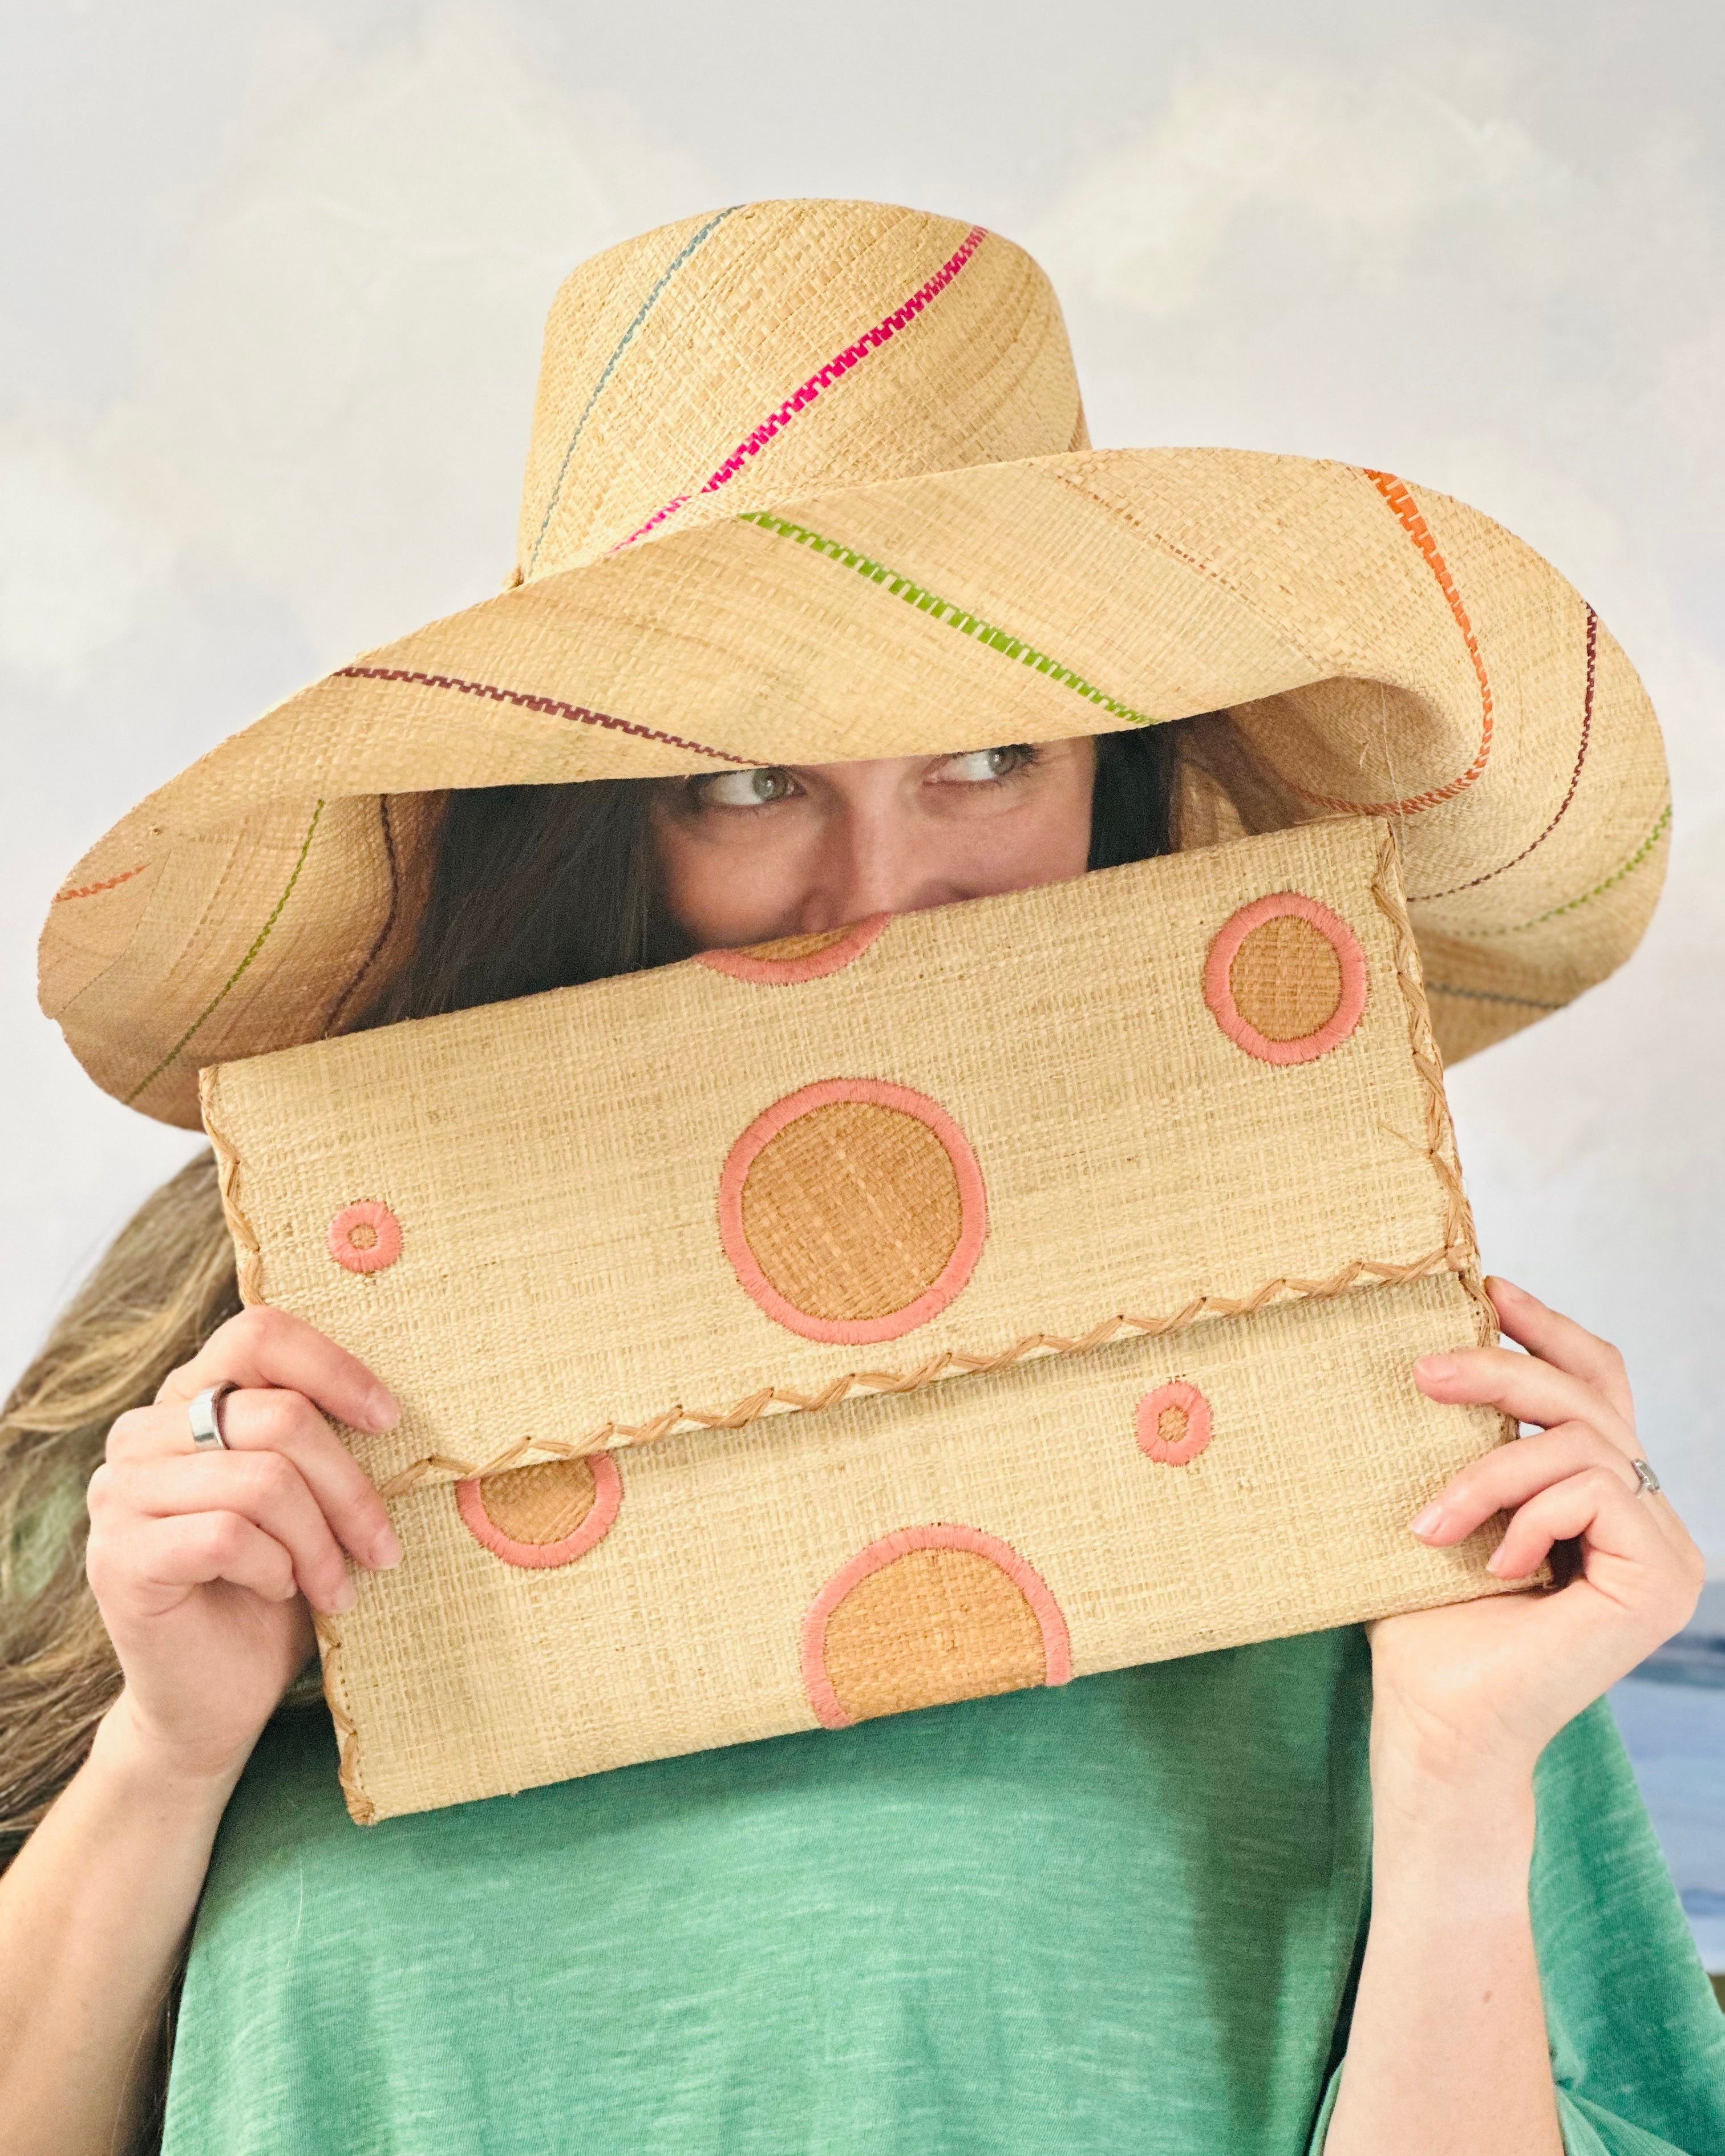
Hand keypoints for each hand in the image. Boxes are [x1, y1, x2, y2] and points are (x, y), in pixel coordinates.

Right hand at [84, 1306, 402, 1788]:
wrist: (217, 1696)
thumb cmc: (277, 1586)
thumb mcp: (309, 1500)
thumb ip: (322, 1440)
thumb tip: (397, 1405)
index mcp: (189, 1399)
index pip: (259, 1334)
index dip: (334, 1369)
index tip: (389, 1421)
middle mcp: (142, 1433)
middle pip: (279, 1416)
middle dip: (350, 1488)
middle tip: (382, 1548)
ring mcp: (119, 1494)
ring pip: (261, 1481)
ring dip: (321, 1542)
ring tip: (338, 1585)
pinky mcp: (119, 1558)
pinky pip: (227, 1537)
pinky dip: (275, 1568)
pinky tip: (279, 1591)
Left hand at [1365, 1277, 1704, 1792]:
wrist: (1435, 1723)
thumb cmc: (1425, 1625)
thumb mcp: (1444, 1505)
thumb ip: (1468, 1443)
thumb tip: (1435, 1347)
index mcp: (1602, 1499)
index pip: (1598, 1384)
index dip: (1549, 1328)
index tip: (1485, 1289)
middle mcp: (1648, 1521)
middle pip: (1590, 1397)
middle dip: (1501, 1370)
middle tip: (1421, 1373)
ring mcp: (1666, 1553)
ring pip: (1584, 1441)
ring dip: (1490, 1468)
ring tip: (1430, 1523)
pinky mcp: (1661, 1581)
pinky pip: (1597, 1490)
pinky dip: (1528, 1513)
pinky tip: (1491, 1563)